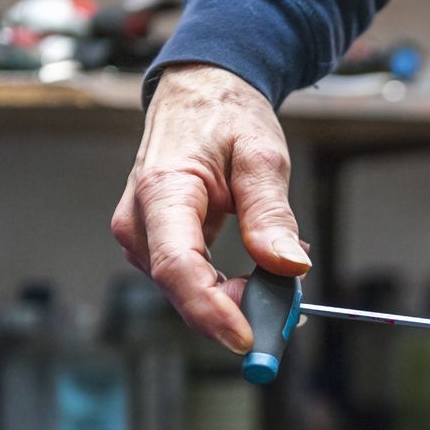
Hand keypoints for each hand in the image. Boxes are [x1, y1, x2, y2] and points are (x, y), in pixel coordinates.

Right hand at [111, 64, 310, 353]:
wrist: (200, 93)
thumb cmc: (227, 116)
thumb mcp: (261, 156)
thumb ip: (271, 213)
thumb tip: (290, 266)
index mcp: (162, 191)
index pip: (177, 266)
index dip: (211, 310)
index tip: (248, 336)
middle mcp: (139, 220)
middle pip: (181, 288)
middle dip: (235, 310)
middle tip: (289, 310)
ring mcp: (142, 235)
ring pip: (186, 290)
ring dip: (235, 298)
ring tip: (281, 280)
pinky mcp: (156, 243)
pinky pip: (190, 279)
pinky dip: (226, 288)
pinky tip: (260, 275)